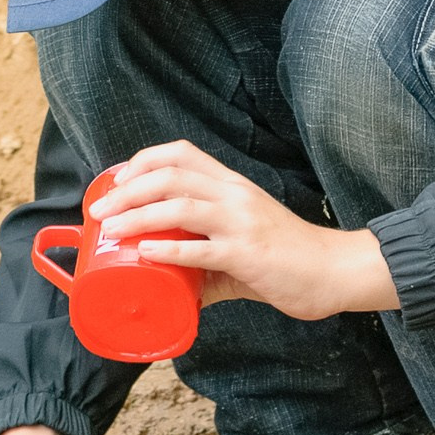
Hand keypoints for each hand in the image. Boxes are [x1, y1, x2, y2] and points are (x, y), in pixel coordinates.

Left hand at [93, 140, 401, 319]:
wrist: (333, 271)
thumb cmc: (287, 256)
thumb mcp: (242, 241)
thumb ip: (205, 257)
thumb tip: (168, 281)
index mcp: (232, 185)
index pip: (182, 153)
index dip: (144, 161)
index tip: (118, 180)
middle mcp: (234, 195)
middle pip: (170, 176)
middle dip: (127, 190)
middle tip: (100, 210)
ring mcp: (241, 223)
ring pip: (178, 207)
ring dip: (137, 216)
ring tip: (110, 229)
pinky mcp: (246, 254)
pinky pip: (200, 249)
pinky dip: (167, 250)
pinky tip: (144, 255)